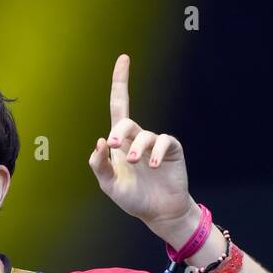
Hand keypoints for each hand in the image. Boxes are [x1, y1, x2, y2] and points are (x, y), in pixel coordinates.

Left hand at [88, 52, 198, 244]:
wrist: (158, 213)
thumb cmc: (134, 198)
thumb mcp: (109, 185)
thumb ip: (100, 165)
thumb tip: (100, 141)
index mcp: (121, 143)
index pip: (119, 106)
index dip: (121, 82)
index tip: (124, 59)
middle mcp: (138, 139)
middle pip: (126, 122)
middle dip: (120, 131)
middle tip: (115, 147)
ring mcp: (155, 144)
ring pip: (145, 135)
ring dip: (137, 148)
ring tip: (133, 163)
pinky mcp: (172, 151)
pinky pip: (165, 142)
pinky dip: (157, 152)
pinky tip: (154, 165)